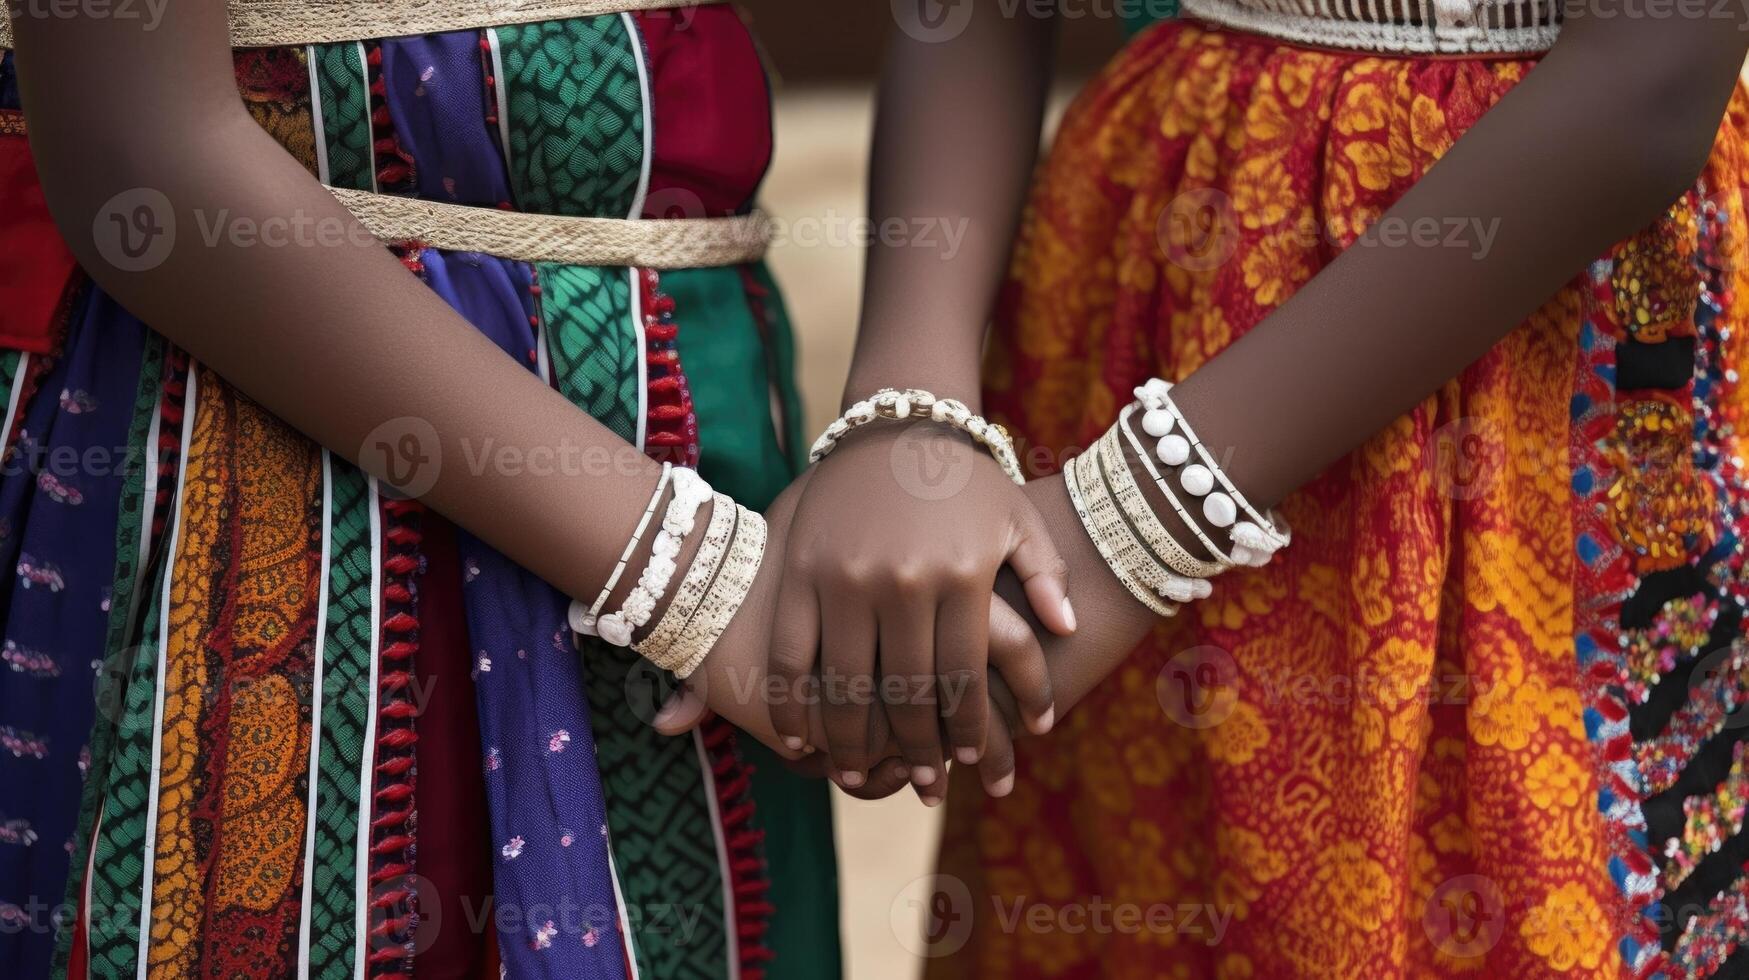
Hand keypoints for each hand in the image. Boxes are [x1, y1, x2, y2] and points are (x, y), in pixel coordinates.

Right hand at [766, 420, 1074, 794]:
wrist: (895, 422)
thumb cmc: (965, 478)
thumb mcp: (1019, 518)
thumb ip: (1047, 573)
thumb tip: (1067, 630)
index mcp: (961, 578)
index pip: (963, 680)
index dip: (966, 732)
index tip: (970, 765)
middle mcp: (903, 583)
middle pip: (906, 694)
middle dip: (916, 750)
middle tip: (922, 783)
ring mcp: (845, 579)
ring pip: (846, 687)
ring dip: (851, 742)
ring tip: (857, 774)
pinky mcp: (802, 573)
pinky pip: (791, 653)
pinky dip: (790, 703)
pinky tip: (797, 738)